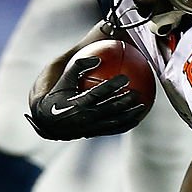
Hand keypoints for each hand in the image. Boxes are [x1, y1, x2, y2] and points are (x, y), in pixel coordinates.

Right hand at [25, 56, 146, 140]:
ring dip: (130, 114)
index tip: (125, 78)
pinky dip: (126, 125)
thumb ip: (78, 66)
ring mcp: (91, 128)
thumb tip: (97, 58)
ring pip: (115, 122)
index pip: (97, 94)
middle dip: (126, 101)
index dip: (112, 86)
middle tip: (138, 92)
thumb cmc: (57, 95)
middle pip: (110, 109)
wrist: (48, 121)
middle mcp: (85, 118)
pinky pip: (113, 130)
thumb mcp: (64, 79)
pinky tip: (137, 118)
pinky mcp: (95, 134)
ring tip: (143, 105)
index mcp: (77, 104)